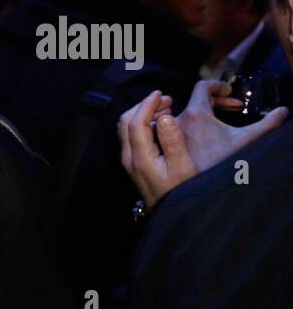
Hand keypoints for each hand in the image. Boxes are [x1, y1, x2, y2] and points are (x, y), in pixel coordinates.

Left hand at [118, 90, 196, 208]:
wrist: (170, 214)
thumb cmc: (180, 192)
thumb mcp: (182, 167)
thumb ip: (173, 142)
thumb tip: (166, 118)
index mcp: (139, 157)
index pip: (135, 122)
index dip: (147, 104)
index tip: (161, 94)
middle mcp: (129, 157)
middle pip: (126, 122)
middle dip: (144, 106)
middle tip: (167, 99)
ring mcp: (129, 160)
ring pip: (127, 128)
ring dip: (144, 113)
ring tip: (167, 108)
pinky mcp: (134, 163)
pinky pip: (133, 136)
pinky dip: (144, 123)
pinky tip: (162, 122)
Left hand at [175, 79, 287, 172]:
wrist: (193, 193)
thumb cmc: (218, 166)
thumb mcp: (246, 141)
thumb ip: (267, 124)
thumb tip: (283, 111)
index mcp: (195, 114)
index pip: (203, 87)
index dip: (219, 86)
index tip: (229, 92)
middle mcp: (178, 120)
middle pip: (194, 100)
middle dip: (215, 100)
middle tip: (232, 107)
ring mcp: (169, 133)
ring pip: (184, 113)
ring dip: (203, 111)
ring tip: (217, 117)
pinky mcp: (165, 145)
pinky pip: (172, 127)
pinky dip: (187, 123)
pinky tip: (203, 133)